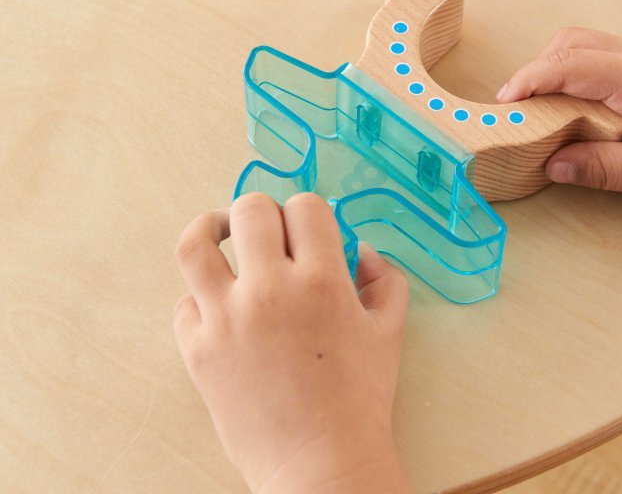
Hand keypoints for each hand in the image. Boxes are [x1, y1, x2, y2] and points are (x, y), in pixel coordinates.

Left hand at [173, 192, 412, 493]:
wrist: (320, 463)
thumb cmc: (361, 397)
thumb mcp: (390, 330)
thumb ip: (384, 277)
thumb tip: (359, 248)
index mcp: (322, 280)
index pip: (304, 206)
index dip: (309, 211)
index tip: (309, 228)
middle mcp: (269, 289)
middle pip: (250, 210)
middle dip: (264, 213)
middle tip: (271, 232)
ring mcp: (226, 318)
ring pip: (195, 244)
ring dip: (209, 228)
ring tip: (221, 233)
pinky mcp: (196, 349)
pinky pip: (184, 303)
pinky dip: (201, 297)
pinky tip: (221, 307)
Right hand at [496, 28, 621, 225]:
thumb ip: (598, 167)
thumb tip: (552, 165)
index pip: (569, 64)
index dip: (529, 79)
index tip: (505, 102)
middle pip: (572, 43)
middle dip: (537, 70)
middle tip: (518, 107)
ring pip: (586, 46)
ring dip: (556, 70)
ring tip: (541, 108)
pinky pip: (603, 58)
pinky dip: (576, 75)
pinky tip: (574, 106)